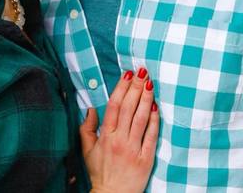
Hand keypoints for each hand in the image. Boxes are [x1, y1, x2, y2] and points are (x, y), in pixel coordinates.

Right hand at [80, 68, 158, 192]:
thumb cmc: (100, 172)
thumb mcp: (87, 150)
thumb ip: (87, 128)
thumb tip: (90, 109)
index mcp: (105, 136)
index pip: (114, 106)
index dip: (121, 88)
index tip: (127, 75)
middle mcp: (120, 140)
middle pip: (129, 108)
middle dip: (135, 87)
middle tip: (141, 71)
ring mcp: (134, 149)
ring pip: (141, 118)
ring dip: (146, 98)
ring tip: (150, 83)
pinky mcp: (146, 159)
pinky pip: (151, 136)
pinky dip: (154, 120)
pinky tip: (156, 107)